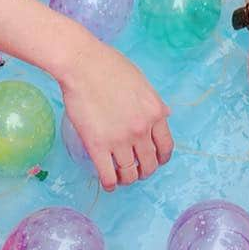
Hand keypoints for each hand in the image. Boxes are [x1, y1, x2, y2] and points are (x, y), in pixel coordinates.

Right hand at [57, 35, 172, 190]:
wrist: (83, 65)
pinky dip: (110, 184)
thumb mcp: (142, 83)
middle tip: (138, 170)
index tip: (156, 161)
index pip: (166, 146)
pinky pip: (107, 175)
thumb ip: (153, 102)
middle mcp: (141, 130)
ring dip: (128, 179)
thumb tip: (164, 116)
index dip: (162, 158)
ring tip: (122, 177)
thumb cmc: (110, 66)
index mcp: (155, 112)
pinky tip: (108, 183)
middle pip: (149, 163)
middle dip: (145, 170)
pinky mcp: (97, 146)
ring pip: (130, 173)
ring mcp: (119, 139)